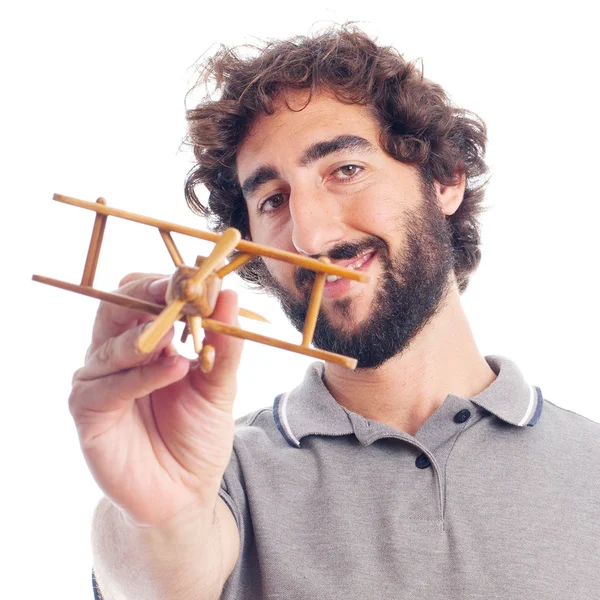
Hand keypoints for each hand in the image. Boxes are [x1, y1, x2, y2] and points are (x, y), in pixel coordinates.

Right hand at [69, 273, 243, 525]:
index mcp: (147, 339)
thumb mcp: (220, 384)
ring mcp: (98, 380)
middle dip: (148, 294)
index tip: (201, 276)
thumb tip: (230, 294)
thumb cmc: (197, 432)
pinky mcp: (88, 411)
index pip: (145, 295)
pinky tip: (173, 369)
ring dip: (148, 337)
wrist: (185, 490)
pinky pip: (109, 386)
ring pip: (112, 344)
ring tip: (179, 339)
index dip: (169, 283)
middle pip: (116, 305)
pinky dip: (141, 376)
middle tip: (179, 290)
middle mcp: (116, 353)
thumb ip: (224, 343)